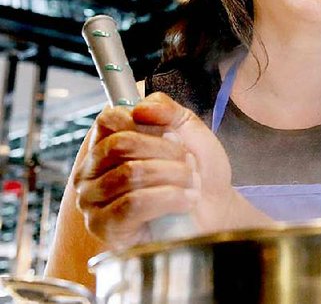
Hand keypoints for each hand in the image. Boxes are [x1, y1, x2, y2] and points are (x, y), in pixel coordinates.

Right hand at [74, 93, 234, 247]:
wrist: (215, 209)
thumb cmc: (197, 170)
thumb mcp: (188, 128)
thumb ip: (165, 109)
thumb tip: (140, 108)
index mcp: (107, 142)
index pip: (109, 119)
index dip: (147, 124)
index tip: (172, 136)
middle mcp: (91, 171)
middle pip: (122, 144)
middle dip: (166, 152)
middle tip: (188, 163)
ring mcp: (92, 200)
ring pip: (130, 174)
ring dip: (173, 176)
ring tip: (190, 183)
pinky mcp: (104, 227)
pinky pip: (134, 203)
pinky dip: (168, 198)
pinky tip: (185, 200)